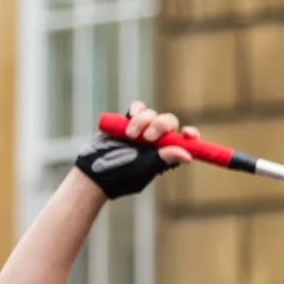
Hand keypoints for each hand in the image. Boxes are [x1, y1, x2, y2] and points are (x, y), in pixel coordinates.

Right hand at [75, 101, 196, 198]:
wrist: (94, 171)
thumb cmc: (120, 175)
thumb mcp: (145, 168)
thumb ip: (164, 159)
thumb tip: (188, 155)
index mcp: (164, 155)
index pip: (183, 142)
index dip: (189, 136)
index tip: (188, 134)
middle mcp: (155, 142)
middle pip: (168, 123)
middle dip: (161, 126)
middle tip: (148, 137)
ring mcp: (142, 131)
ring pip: (152, 115)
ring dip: (144, 121)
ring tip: (130, 135)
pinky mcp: (128, 121)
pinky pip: (138, 108)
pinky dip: (137, 110)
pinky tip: (131, 117)